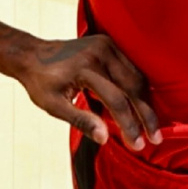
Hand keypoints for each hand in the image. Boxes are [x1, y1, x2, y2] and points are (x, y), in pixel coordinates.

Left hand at [9, 33, 161, 150]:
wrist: (32, 53)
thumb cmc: (41, 82)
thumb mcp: (54, 106)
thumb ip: (81, 120)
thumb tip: (105, 138)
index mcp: (85, 68)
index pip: (116, 99)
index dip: (129, 124)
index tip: (137, 145)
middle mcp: (100, 52)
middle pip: (133, 86)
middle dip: (146, 115)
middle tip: (155, 139)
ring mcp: (107, 45)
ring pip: (136, 76)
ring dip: (145, 102)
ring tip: (152, 126)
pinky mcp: (110, 43)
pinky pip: (131, 67)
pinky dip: (139, 88)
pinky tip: (143, 106)